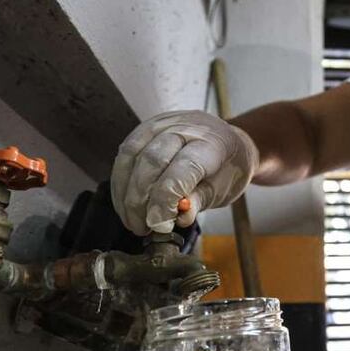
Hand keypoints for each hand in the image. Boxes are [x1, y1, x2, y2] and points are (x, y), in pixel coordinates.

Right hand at [111, 110, 258, 234]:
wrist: (228, 142)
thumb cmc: (227, 168)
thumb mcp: (222, 190)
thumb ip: (199, 201)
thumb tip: (178, 218)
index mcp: (212, 142)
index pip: (183, 168)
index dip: (166, 199)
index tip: (158, 225)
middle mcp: (185, 127)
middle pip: (152, 161)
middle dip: (141, 200)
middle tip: (142, 227)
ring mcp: (162, 123)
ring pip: (132, 156)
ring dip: (126, 193)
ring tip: (132, 221)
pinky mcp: (145, 128)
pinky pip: (125, 153)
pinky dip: (121, 182)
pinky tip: (124, 204)